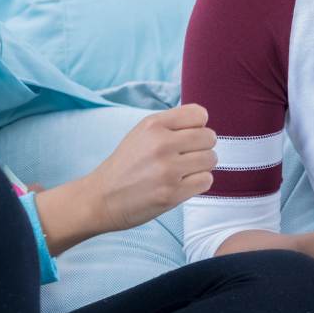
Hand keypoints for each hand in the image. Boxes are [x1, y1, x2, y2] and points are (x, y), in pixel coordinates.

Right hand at [83, 103, 217, 231]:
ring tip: (185, 170)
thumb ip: (171, 123)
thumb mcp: (141, 132)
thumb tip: (204, 120)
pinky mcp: (172, 194)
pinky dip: (199, 182)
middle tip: (188, 155)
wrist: (103, 198)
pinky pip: (206, 181)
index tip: (189, 135)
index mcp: (152, 125)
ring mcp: (167, 170)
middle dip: (203, 147)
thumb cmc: (127, 164)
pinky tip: (184, 183)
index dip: (198, 126)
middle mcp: (160, 144)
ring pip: (210, 159)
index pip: (199, 114)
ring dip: (203, 166)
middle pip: (209, 137)